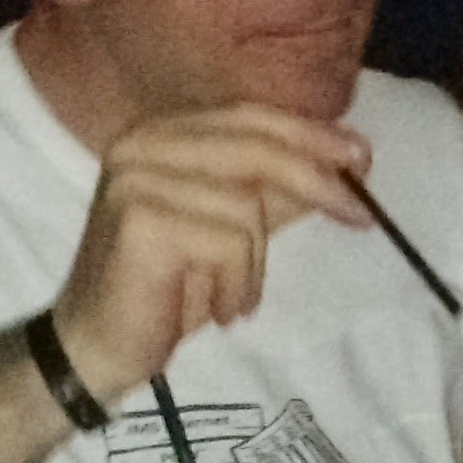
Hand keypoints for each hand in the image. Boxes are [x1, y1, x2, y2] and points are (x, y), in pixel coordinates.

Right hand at [47, 105, 370, 400]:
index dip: (310, 134)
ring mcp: (135, 178)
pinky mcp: (139, 221)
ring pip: (246, 205)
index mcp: (161, 133)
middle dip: (316, 180)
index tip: (363, 157)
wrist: (99, 346)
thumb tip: (346, 161)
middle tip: (361, 214)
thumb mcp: (234, 230)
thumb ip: (278, 193)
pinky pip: (228, 243)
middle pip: (255, 147)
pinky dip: (235, 284)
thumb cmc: (169, 289)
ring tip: (233, 296)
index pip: (249, 116)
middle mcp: (141, 143)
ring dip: (254, 264)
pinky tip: (215, 309)